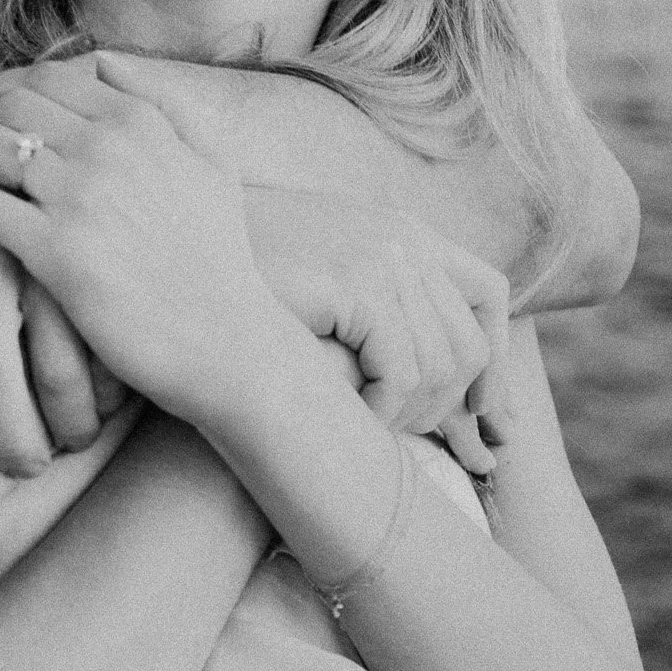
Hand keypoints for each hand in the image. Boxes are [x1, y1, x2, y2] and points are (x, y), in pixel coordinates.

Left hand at [0, 55, 286, 425]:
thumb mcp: (212, 161)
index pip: (50, 77)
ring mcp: (78, 197)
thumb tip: (105, 61)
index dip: (6, 85)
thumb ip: (165, 103)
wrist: (226, 342)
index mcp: (141, 121)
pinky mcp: (54, 252)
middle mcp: (107, 147)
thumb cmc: (219, 257)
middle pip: (9, 103)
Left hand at [0, 180, 119, 476]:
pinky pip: (97, 329)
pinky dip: (104, 374)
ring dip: (66, 414)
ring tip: (72, 441)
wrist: (33, 108)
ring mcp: (34, 250)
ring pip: (54, 360)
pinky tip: (110, 398)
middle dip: (4, 430)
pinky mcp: (87, 249)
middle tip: (22, 466)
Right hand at [238, 188, 509, 476]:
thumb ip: (382, 312)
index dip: (491, 358)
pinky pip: (402, 371)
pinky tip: (354, 416)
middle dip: (457, 405)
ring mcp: (381, 254)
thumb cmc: (244, 285)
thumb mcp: (328, 288)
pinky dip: (383, 409)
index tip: (478, 410)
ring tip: (375, 428)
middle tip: (429, 442)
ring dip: (412, 413)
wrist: (179, 259)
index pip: (487, 292)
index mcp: (399, 228)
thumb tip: (446, 385)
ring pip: (442, 365)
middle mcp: (401, 235)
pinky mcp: (356, 281)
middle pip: (471, 341)